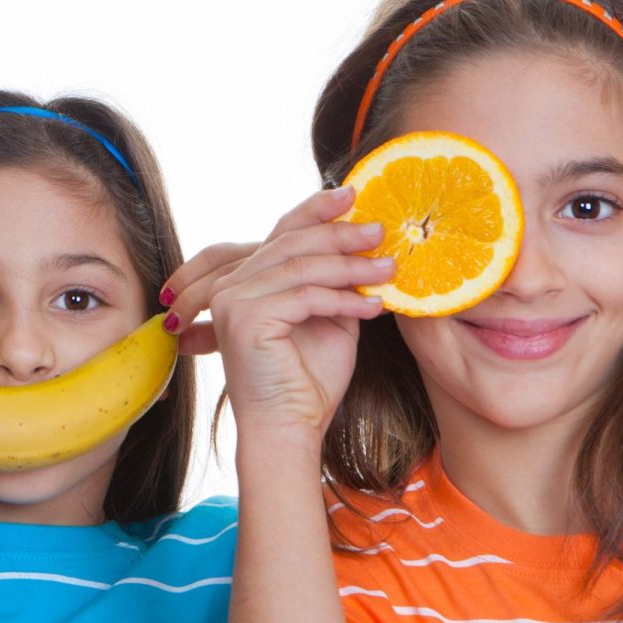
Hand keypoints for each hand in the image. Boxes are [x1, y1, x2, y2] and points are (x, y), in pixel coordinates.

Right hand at [160, 187, 393, 437]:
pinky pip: (305, 296)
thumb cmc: (308, 382)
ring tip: (390, 269)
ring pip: (301, 266)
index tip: (354, 194)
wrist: (290, 428)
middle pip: (291, 242)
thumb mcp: (327, 318)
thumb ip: (333, 282)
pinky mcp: (244, 318)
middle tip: (382, 231)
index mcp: (246, 281)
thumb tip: (367, 245)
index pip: (282, 232)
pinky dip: (344, 299)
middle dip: (341, 233)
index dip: (316, 210)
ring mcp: (233, 300)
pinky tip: (374, 307)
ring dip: (351, 266)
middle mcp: (231, 286)